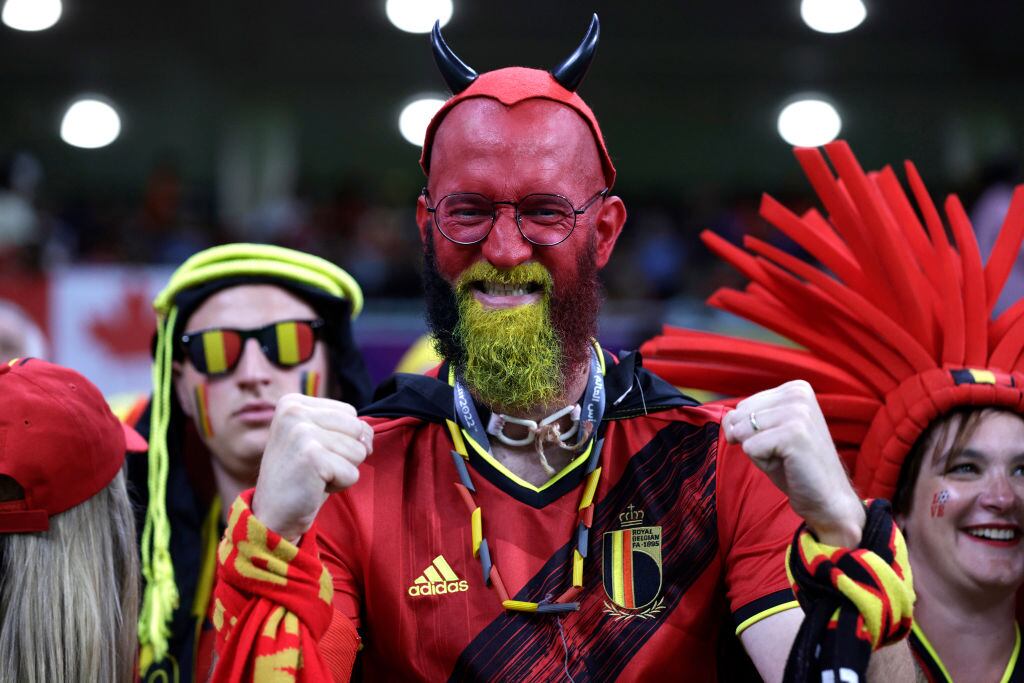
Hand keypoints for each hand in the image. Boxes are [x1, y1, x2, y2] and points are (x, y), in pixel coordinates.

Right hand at [251, 393, 372, 542]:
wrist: (272, 514)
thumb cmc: (302, 476)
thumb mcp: (319, 439)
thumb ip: (345, 426)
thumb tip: (368, 436)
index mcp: (293, 402)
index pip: (350, 413)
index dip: (342, 439)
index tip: (313, 453)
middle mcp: (294, 411)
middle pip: (357, 429)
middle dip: (345, 454)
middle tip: (316, 466)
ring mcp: (301, 431)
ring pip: (358, 451)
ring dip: (342, 470)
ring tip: (314, 476)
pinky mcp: (311, 456)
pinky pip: (352, 472)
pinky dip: (339, 485)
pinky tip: (314, 486)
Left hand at [724, 380, 864, 546]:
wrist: (827, 498)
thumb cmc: (794, 467)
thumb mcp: (766, 434)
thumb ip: (744, 419)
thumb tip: (728, 421)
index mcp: (796, 389)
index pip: (743, 406)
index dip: (753, 432)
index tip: (781, 442)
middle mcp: (799, 393)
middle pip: (740, 416)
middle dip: (752, 440)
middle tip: (782, 452)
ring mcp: (799, 412)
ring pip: (743, 431)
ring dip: (758, 452)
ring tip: (785, 458)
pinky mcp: (795, 433)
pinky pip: (750, 447)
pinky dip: (762, 462)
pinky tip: (788, 464)